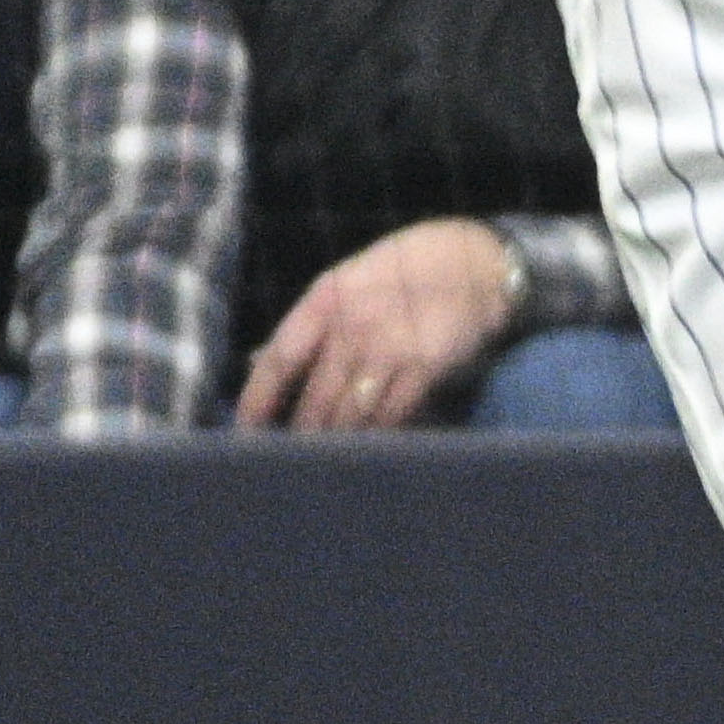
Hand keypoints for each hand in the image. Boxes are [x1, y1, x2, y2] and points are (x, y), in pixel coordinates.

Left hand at [237, 218, 519, 431]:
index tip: (248, 428)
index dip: (258, 398)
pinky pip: (393, 415)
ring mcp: (390, 348)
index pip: (278, 358)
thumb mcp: (347, 283)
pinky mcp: (426, 367)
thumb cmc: (404, 271)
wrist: (475, 262)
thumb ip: (307, 325)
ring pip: (351, 415)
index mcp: (325, 300)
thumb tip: (256, 361)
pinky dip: (379, 433)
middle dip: (302, 434)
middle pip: (315, 399)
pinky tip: (371, 443)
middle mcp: (353, 327)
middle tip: (291, 458)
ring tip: (327, 461)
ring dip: (338, 442)